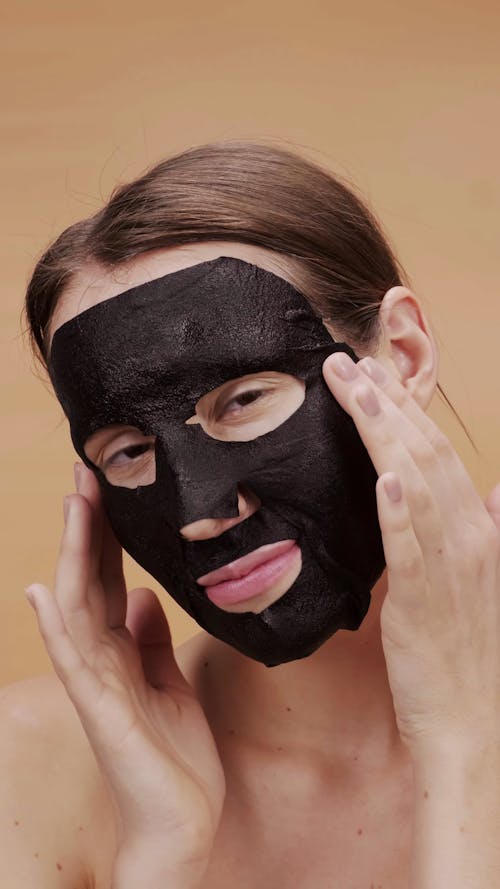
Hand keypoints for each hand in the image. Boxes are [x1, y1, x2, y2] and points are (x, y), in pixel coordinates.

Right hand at [26, 464, 224, 884]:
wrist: (183, 821)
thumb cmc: (175, 753)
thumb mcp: (169, 680)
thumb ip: (150, 637)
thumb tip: (140, 594)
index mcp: (118, 649)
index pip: (104, 577)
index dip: (104, 532)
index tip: (106, 484)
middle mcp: (100, 658)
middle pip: (85, 579)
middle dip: (86, 526)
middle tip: (87, 470)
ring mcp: (96, 683)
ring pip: (74, 607)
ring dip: (70, 556)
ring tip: (72, 506)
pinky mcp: (102, 711)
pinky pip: (74, 661)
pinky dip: (56, 625)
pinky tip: (42, 591)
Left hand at [323, 353, 499, 754]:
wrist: (471, 723)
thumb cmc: (466, 651)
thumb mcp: (482, 581)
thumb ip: (488, 529)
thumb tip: (497, 488)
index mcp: (477, 529)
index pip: (438, 452)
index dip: (405, 408)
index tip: (371, 373)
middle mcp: (468, 537)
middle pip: (425, 453)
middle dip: (385, 403)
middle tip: (348, 361)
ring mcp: (447, 567)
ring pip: (416, 483)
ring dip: (383, 432)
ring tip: (353, 388)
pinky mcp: (421, 600)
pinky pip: (409, 546)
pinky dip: (399, 506)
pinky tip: (383, 473)